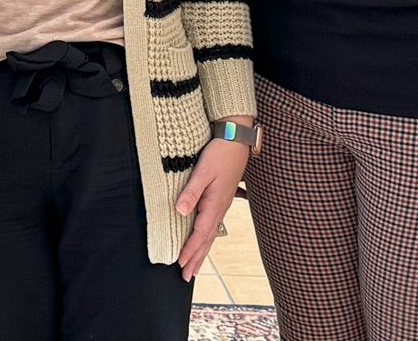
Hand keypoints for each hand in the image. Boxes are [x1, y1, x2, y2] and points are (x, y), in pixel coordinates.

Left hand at [176, 137, 249, 280]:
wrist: (237, 139)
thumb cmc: (220, 153)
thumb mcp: (203, 171)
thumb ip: (191, 191)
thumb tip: (180, 211)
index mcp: (215, 204)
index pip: (200, 233)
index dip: (190, 250)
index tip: (180, 265)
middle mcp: (220, 208)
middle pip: (207, 240)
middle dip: (196, 258)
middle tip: (186, 277)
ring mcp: (223, 204)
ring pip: (211, 234)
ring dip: (202, 251)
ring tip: (195, 267)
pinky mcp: (223, 198)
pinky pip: (213, 225)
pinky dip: (207, 238)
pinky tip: (205, 240)